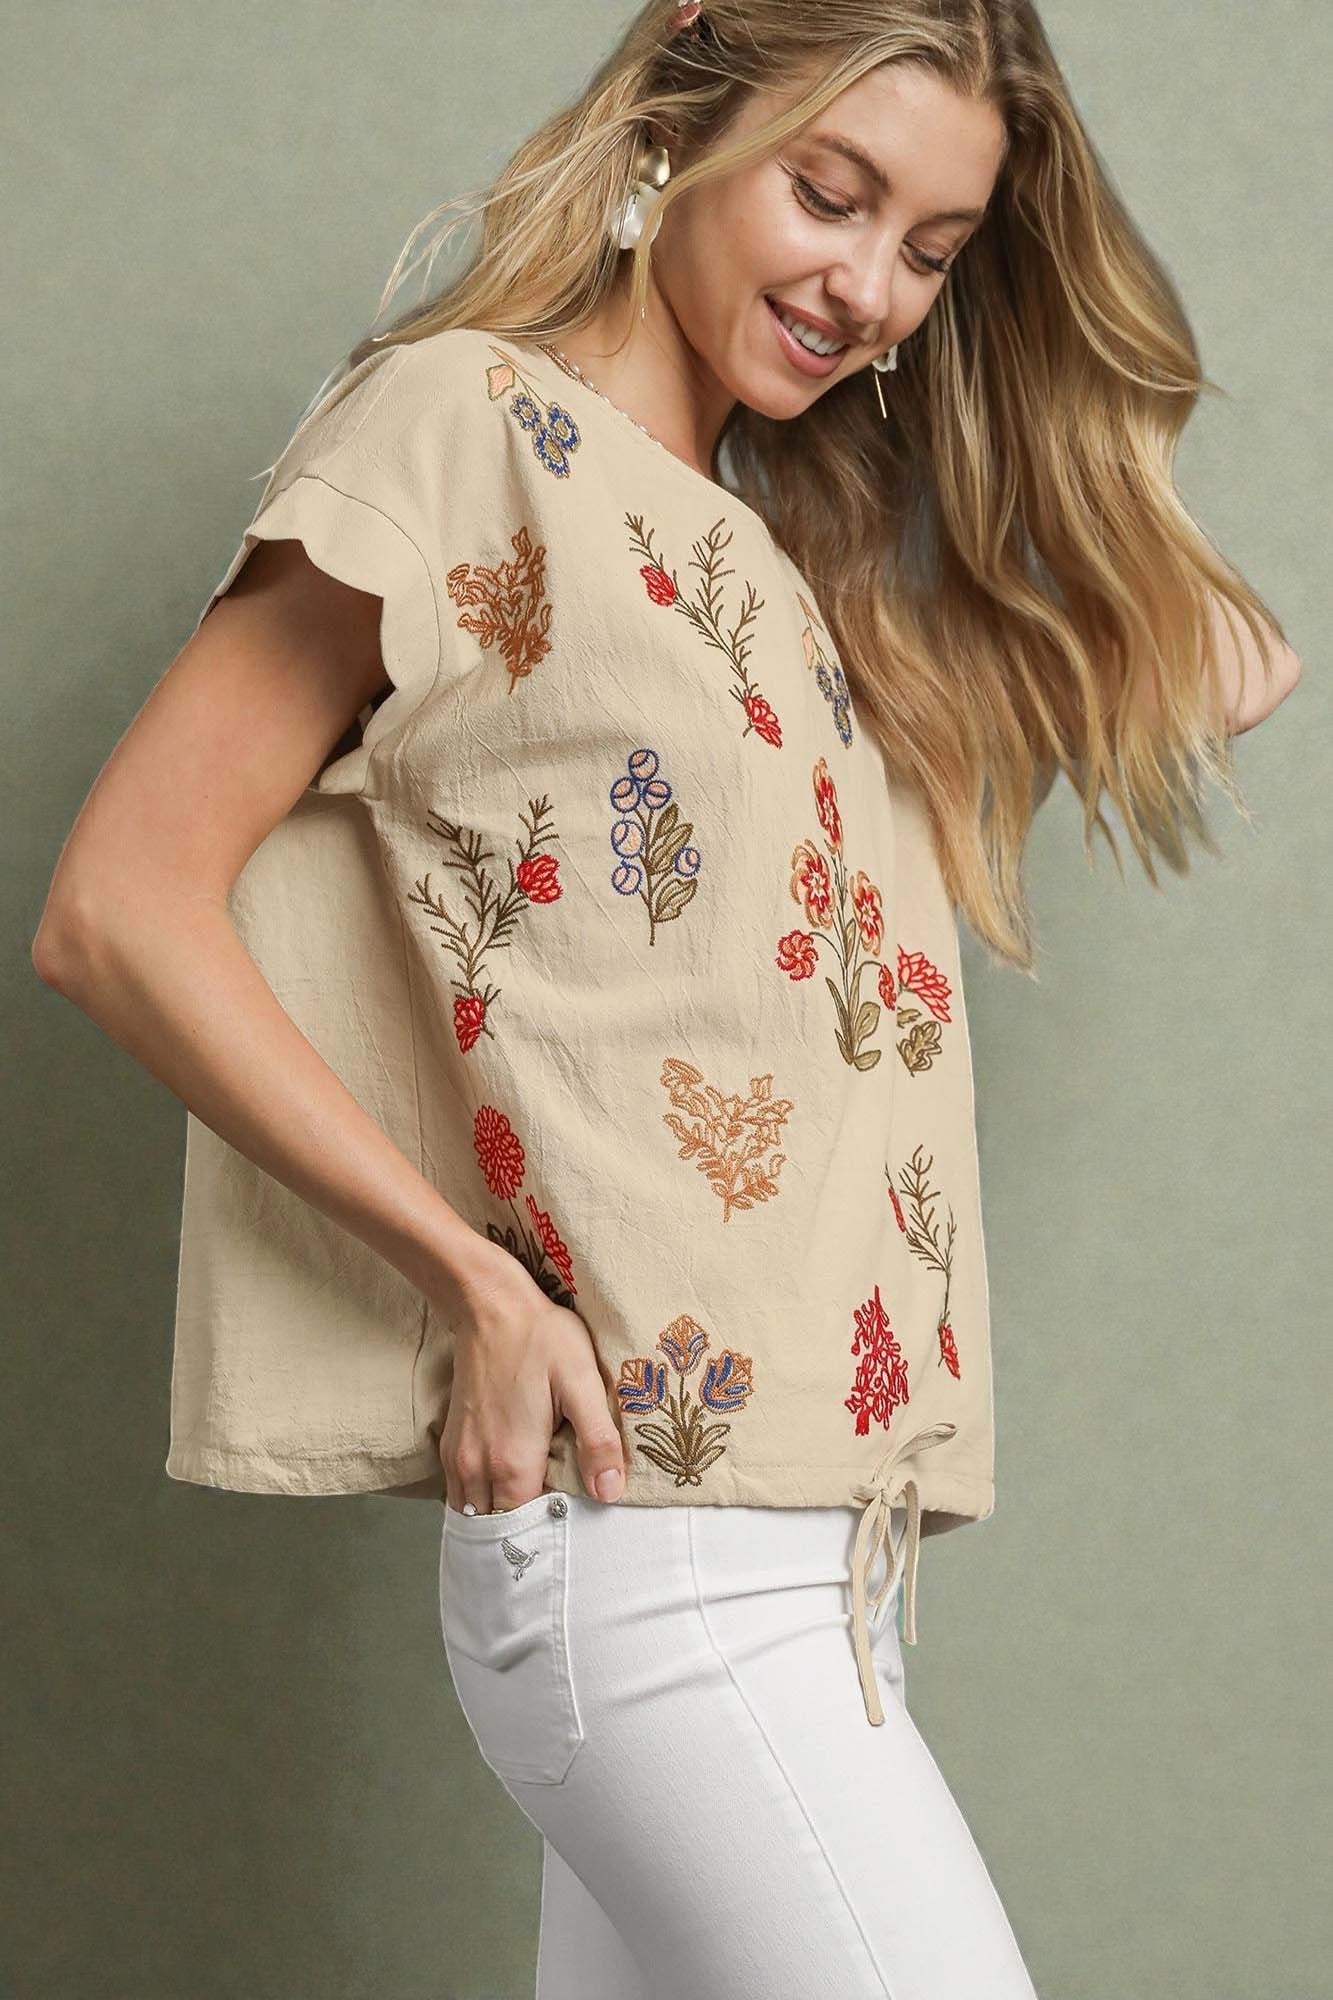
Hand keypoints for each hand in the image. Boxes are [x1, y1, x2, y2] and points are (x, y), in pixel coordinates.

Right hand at [438, 1253, 627, 1513]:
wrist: (489, 1306)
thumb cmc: (541, 1340)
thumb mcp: (582, 1383)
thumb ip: (598, 1441)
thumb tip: (611, 1494)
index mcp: (513, 1461)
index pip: (525, 1529)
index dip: (548, 1538)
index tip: (570, 1536)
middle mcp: (477, 1467)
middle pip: (496, 1528)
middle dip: (522, 1538)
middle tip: (553, 1533)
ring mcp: (458, 1456)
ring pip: (473, 1515)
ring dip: (498, 1522)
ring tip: (530, 1520)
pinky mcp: (451, 1442)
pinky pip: (459, 1494)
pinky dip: (479, 1504)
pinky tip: (505, 1493)